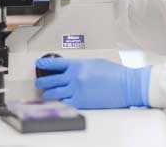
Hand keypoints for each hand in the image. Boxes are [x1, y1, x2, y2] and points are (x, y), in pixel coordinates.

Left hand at [35, 57, 150, 108]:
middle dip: (42, 81)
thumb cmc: (116, 74)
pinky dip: (59, 102)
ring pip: (54, 93)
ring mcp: (76, 90)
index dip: (44, 63)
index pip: (56, 63)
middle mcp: (75, 77)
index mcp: (79, 65)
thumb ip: (81, 65)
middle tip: (39, 82)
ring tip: (46, 93)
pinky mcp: (81, 102)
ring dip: (48, 93)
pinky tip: (57, 102)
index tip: (38, 63)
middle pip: (50, 79)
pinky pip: (63, 103)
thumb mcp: (96, 63)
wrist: (126, 86)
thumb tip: (71, 68)